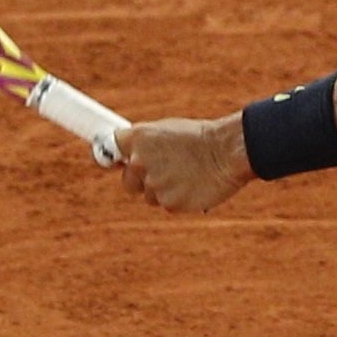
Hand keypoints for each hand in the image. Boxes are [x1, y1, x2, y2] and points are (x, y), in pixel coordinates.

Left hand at [114, 114, 253, 213]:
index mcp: (138, 138)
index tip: (112, 162)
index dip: (111, 158)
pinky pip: (167, 204)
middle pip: (127, 181)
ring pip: (149, 195)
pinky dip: (179, 198)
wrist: (228, 152)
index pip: (108, 150)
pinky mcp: (168, 203)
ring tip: (187, 175)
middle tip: (166, 171)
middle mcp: (140, 161)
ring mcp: (153, 184)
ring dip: (164, 189)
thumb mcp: (168, 131)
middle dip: (142, 180)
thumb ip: (146, 144)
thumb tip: (131, 156)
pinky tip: (194, 185)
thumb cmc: (202, 138)